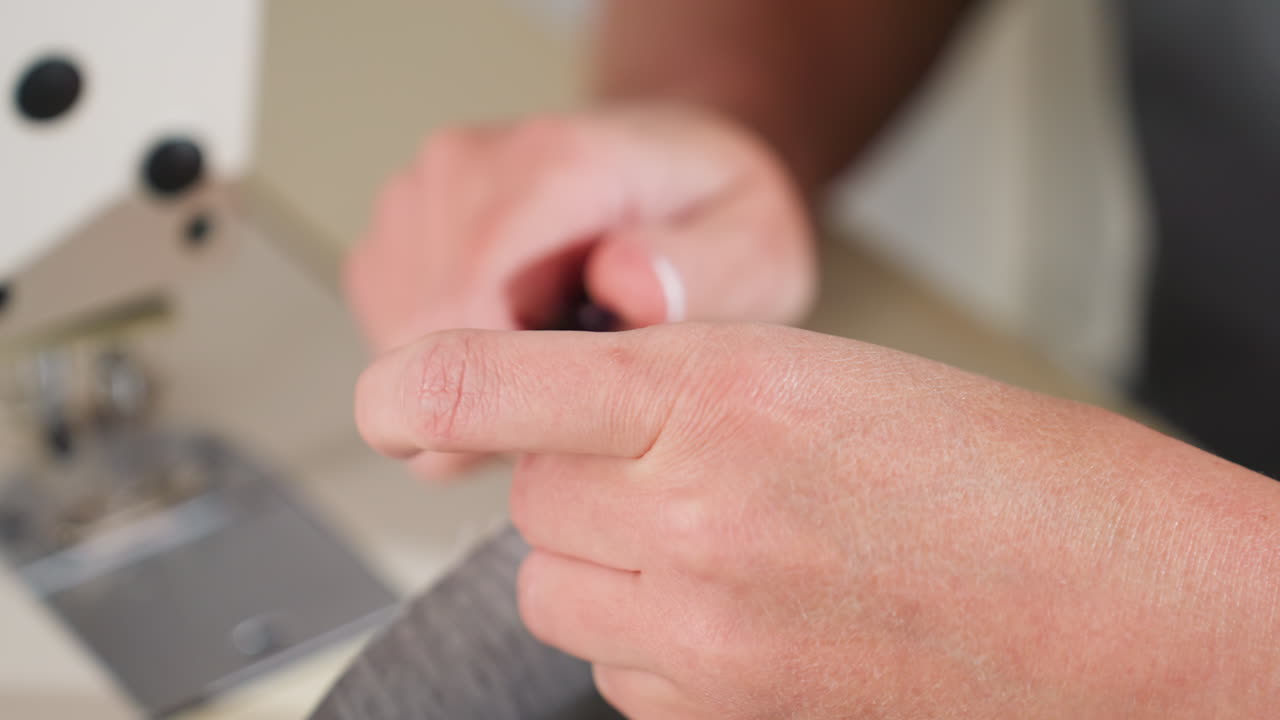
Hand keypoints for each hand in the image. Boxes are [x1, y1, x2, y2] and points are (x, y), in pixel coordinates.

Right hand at [344, 104, 814, 476]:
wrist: (670, 169)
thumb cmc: (709, 213)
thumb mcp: (754, 244)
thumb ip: (702, 269)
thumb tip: (630, 286)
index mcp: (552, 166)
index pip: (464, 304)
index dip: (501, 394)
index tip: (563, 424)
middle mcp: (466, 170)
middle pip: (422, 340)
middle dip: (495, 393)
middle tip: (583, 385)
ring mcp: (419, 197)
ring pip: (401, 348)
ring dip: (475, 378)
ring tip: (558, 349)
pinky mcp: (394, 233)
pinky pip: (392, 335)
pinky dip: (454, 360)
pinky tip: (520, 333)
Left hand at [355, 324, 1279, 718]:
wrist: (1111, 605)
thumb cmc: (993, 473)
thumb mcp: (823, 374)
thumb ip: (674, 392)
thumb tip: (561, 428)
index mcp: (723, 389)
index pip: (498, 385)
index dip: (423, 388)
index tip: (390, 399)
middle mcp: (695, 512)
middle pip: (528, 498)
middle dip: (580, 480)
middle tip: (676, 470)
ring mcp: (704, 629)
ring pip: (557, 587)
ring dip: (608, 563)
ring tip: (719, 545)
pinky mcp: (723, 713)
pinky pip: (612, 668)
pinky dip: (646, 639)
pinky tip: (740, 613)